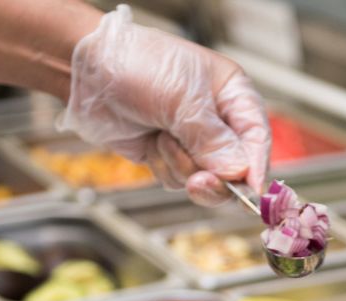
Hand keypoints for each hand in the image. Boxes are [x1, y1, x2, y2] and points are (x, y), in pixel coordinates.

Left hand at [58, 4, 270, 205]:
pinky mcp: (167, 155)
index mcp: (233, 96)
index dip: (256, 166)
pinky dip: (162, 166)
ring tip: (161, 136)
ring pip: (204, 179)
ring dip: (180, 166)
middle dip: (213, 177)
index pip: (257, 138)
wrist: (88, 72)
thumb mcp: (183, 99)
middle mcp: (217, 120)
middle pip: (235, 169)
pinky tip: (150, 142)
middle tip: (197, 182)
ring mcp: (191, 140)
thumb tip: (239, 173)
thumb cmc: (139, 66)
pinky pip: (177, 179)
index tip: (251, 190)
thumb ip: (213, 140)